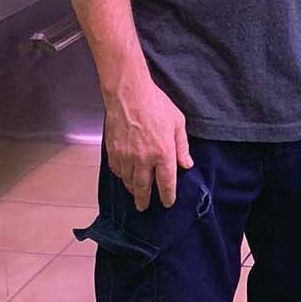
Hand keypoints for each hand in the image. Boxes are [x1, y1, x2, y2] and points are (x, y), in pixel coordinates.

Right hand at [103, 74, 193, 210]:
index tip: (167, 203)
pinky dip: (121, 176)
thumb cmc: (156, 104)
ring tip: (136, 192)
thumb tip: (186, 165)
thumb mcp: (177, 122)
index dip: (167, 196)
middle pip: (144, 189)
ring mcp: (126, 157)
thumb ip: (182, 146)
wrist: (129, 94)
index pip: (166, 183)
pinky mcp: (113, 151)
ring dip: (133, 189)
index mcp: (163, 153)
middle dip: (144, 201)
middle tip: (144, 207)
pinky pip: (117, 171)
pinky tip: (125, 175)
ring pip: (128, 182)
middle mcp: (144, 159)